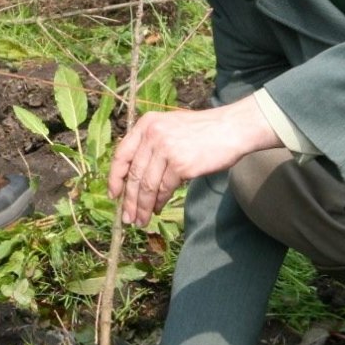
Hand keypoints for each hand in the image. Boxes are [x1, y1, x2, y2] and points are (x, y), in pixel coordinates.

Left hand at [107, 97, 279, 226]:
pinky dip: (158, 202)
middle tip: (127, 217)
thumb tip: (133, 177)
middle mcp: (152, 135)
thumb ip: (151, 144)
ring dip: (142, 206)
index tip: (113, 195)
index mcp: (146, 124)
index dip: (115, 178)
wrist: (231, 129)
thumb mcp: (169, 127)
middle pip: (133, 174)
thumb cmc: (202, 131)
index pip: (121, 154)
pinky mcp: (180, 164)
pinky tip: (157, 208)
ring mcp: (166, 149)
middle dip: (129, 200)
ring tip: (141, 220)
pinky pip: (163, 189)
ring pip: (146, 185)